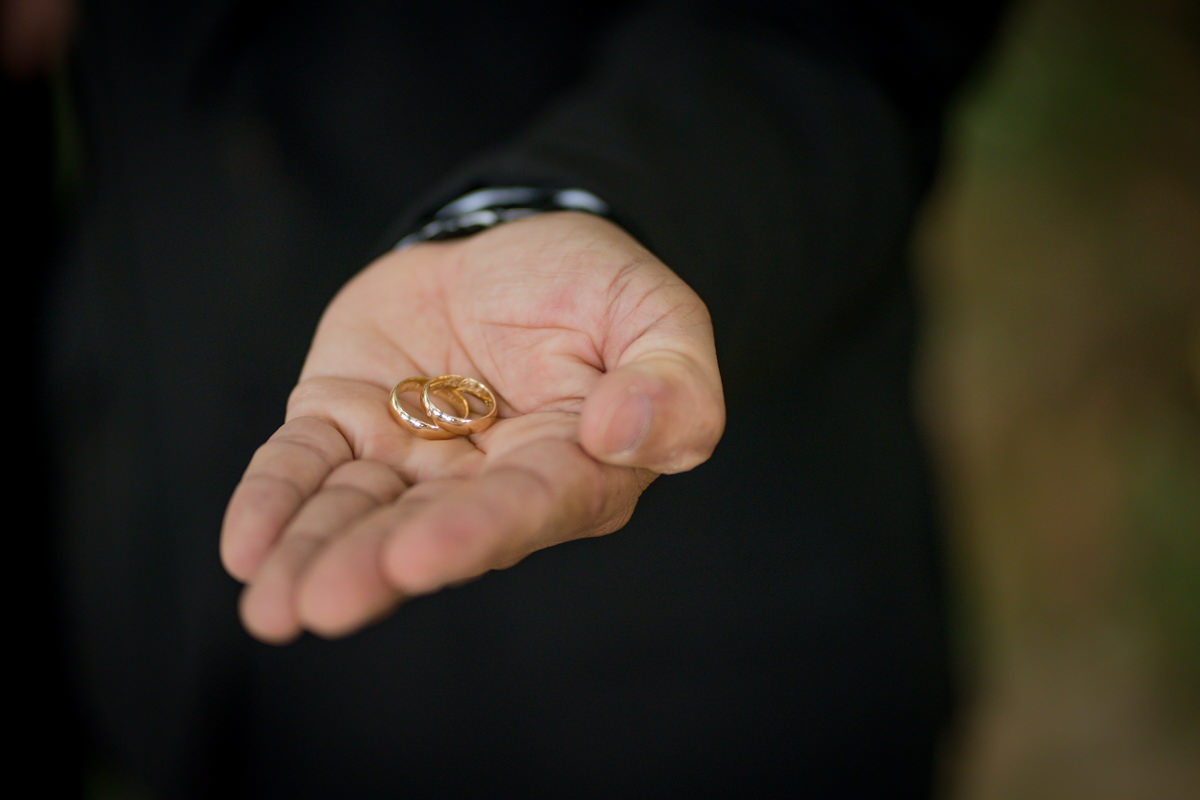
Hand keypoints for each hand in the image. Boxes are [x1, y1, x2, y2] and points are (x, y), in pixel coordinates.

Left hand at [220, 212, 724, 642]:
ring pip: (358, 511)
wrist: (511, 245)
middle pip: (428, 528)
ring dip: (313, 555)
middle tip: (322, 605)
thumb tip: (619, 433)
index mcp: (571, 469)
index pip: (525, 507)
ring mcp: (411, 456)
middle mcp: (485, 481)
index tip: (419, 556)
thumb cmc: (595, 290)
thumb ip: (673, 382)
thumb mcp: (658, 315)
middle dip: (373, 566)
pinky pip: (307, 464)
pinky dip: (274, 500)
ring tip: (272, 608)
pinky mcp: (348, 419)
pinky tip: (246, 548)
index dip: (474, 532)